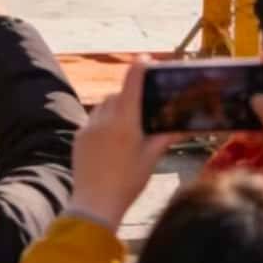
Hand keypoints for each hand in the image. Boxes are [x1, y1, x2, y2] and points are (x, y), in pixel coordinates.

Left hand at [68, 61, 175, 231]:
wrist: (94, 203)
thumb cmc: (128, 183)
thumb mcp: (150, 159)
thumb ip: (164, 138)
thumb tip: (183, 127)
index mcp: (125, 122)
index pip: (132, 84)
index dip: (139, 68)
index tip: (145, 59)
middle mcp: (104, 119)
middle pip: (117, 96)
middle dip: (128, 96)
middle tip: (141, 106)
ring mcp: (89, 127)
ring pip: (103, 107)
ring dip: (115, 109)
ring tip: (127, 127)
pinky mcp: (79, 136)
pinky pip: (93, 121)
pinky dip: (103, 123)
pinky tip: (111, 141)